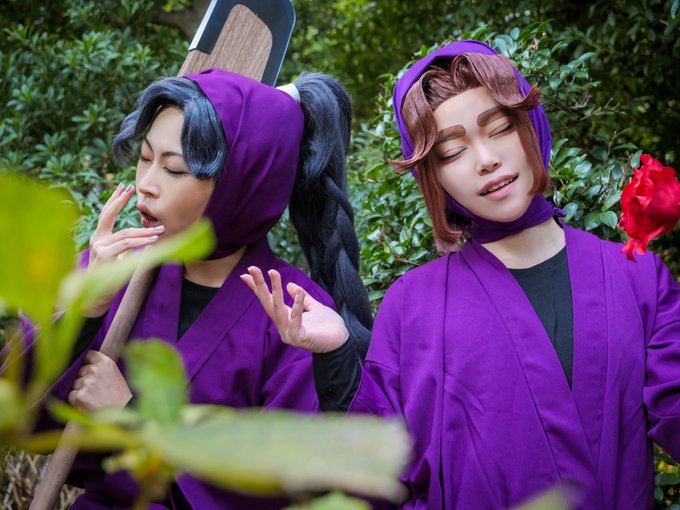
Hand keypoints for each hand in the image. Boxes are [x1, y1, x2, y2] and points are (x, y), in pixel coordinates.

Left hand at [68, 351, 131, 411]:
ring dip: (80, 390)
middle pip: (80, 371)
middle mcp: (94, 370)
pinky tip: (88, 404)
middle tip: (96, 389)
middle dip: (84, 379)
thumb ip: (101, 368)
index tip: (91, 370)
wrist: (122, 413)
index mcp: (105, 362)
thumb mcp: (115, 375)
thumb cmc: (120, 396)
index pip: (88, 355)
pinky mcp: (79, 396)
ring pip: (75, 384)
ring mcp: (86, 383)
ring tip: (94, 398)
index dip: (88, 363)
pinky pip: (71, 395)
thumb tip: (86, 364)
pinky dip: (77, 400)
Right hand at [86, 183, 163, 316]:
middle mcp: (97, 239)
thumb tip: (148, 238)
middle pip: (109, 215)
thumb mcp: (121, 259)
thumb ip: (128, 247)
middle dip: (120, 200)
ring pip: (126, 234)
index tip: (123, 186)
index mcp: (100, 238)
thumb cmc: (109, 279)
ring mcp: (99, 247)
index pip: (106, 214)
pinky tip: (153, 239)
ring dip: (145, 231)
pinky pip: (126, 245)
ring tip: (160, 229)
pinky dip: (141, 241)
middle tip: (131, 188)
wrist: (95, 298)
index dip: (115, 200)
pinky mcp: (105, 255)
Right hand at [240, 267, 348, 352]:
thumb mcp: (314, 306)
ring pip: (278, 309)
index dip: (257, 288)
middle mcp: (283, 326)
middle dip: (260, 285)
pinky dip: (297, 305)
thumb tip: (290, 285)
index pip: (268, 301)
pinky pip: (295, 319)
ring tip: (273, 272)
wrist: (341, 342)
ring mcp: (289, 333)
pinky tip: (299, 292)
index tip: (245, 274)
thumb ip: (302, 298)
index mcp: (285, 318)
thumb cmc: (328, 326)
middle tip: (252, 268)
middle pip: (268, 304)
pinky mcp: (298, 338)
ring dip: (275, 290)